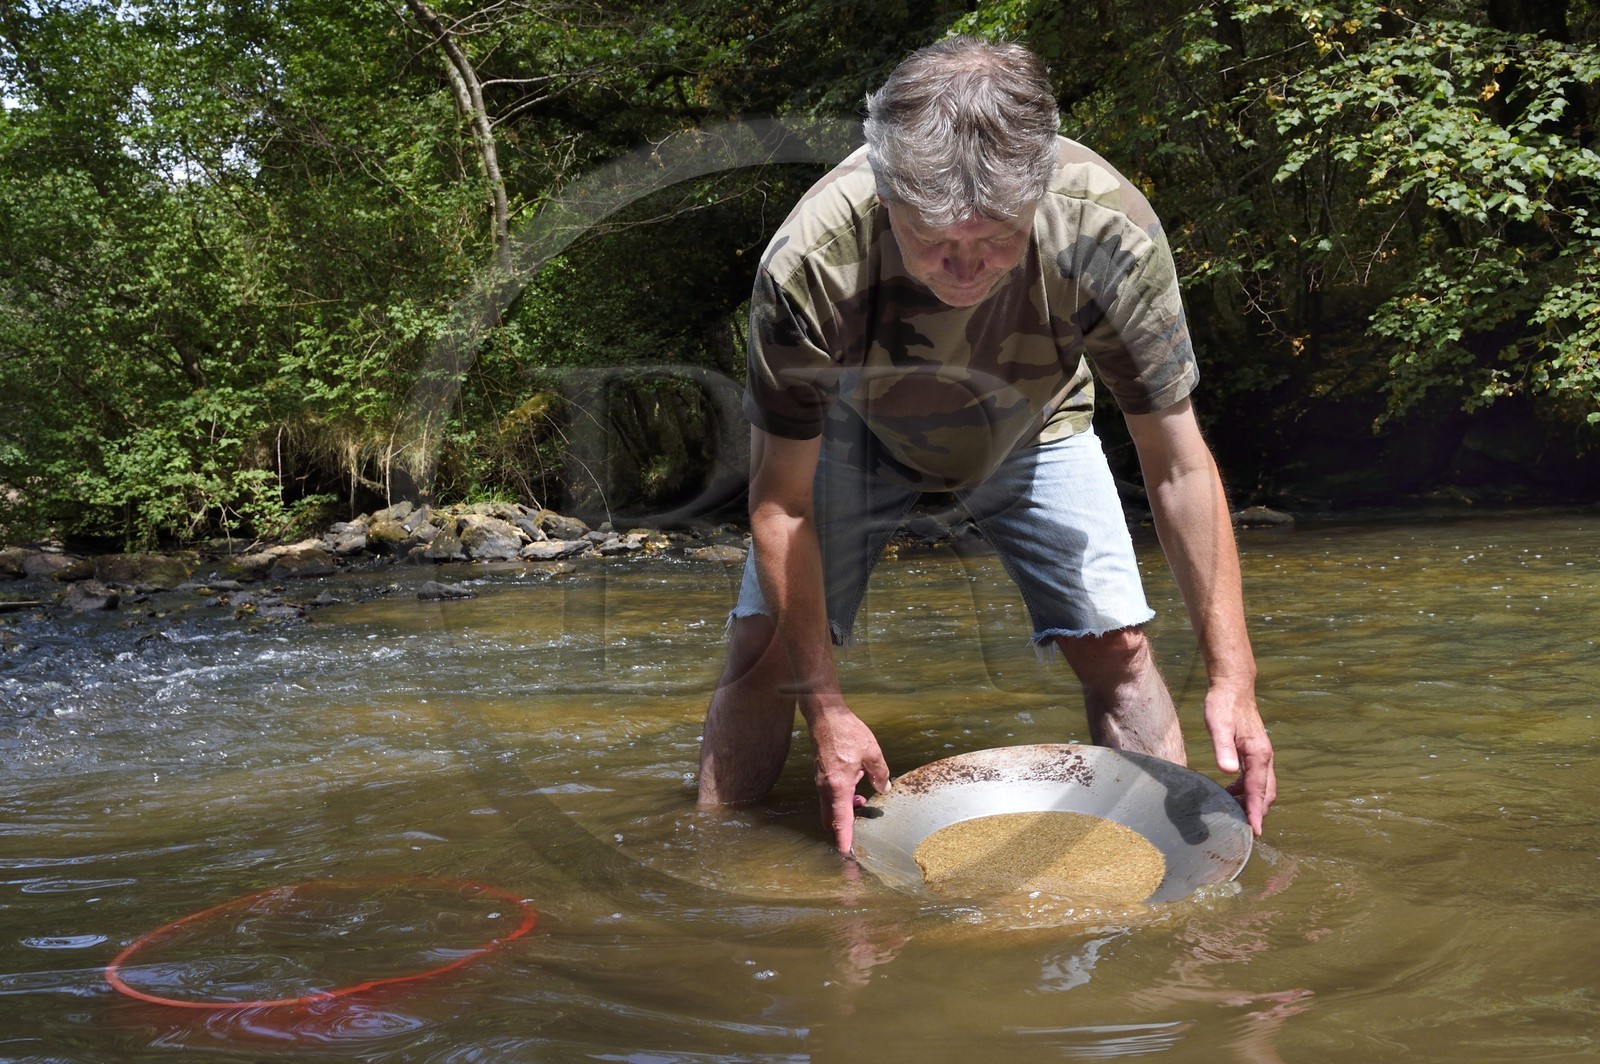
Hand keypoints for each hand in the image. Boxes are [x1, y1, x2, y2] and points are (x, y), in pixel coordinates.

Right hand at [805, 702, 891, 856]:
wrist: (825, 715)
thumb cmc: (846, 732)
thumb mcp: (871, 752)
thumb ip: (880, 773)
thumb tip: (884, 788)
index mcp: (838, 786)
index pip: (840, 821)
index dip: (844, 840)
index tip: (848, 855)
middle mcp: (826, 788)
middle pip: (831, 821)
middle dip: (844, 831)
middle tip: (860, 835)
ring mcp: (821, 782)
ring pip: (831, 809)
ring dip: (846, 813)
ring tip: (864, 804)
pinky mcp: (822, 776)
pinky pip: (830, 797)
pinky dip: (842, 801)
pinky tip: (857, 789)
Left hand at [1203, 684, 1275, 834]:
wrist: (1233, 688)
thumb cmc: (1224, 706)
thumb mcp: (1218, 726)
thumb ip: (1223, 748)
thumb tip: (1228, 772)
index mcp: (1258, 755)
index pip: (1258, 791)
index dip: (1255, 812)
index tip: (1255, 832)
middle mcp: (1265, 757)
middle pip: (1266, 793)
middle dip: (1257, 812)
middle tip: (1244, 830)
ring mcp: (1262, 755)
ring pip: (1263, 787)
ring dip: (1251, 802)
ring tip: (1232, 813)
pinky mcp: (1255, 753)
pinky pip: (1256, 778)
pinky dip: (1247, 791)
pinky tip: (1229, 793)